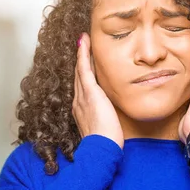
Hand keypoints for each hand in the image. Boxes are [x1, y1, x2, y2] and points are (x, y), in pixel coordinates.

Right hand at [72, 33, 123, 148]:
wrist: (101, 149)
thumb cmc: (105, 144)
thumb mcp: (105, 128)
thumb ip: (106, 119)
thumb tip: (111, 116)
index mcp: (81, 110)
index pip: (83, 87)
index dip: (83, 74)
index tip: (85, 63)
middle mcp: (78, 101)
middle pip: (79, 76)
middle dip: (80, 60)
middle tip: (82, 45)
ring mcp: (82, 97)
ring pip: (80, 70)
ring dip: (81, 54)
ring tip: (83, 40)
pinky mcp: (90, 93)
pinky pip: (84, 69)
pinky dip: (83, 54)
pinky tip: (84, 42)